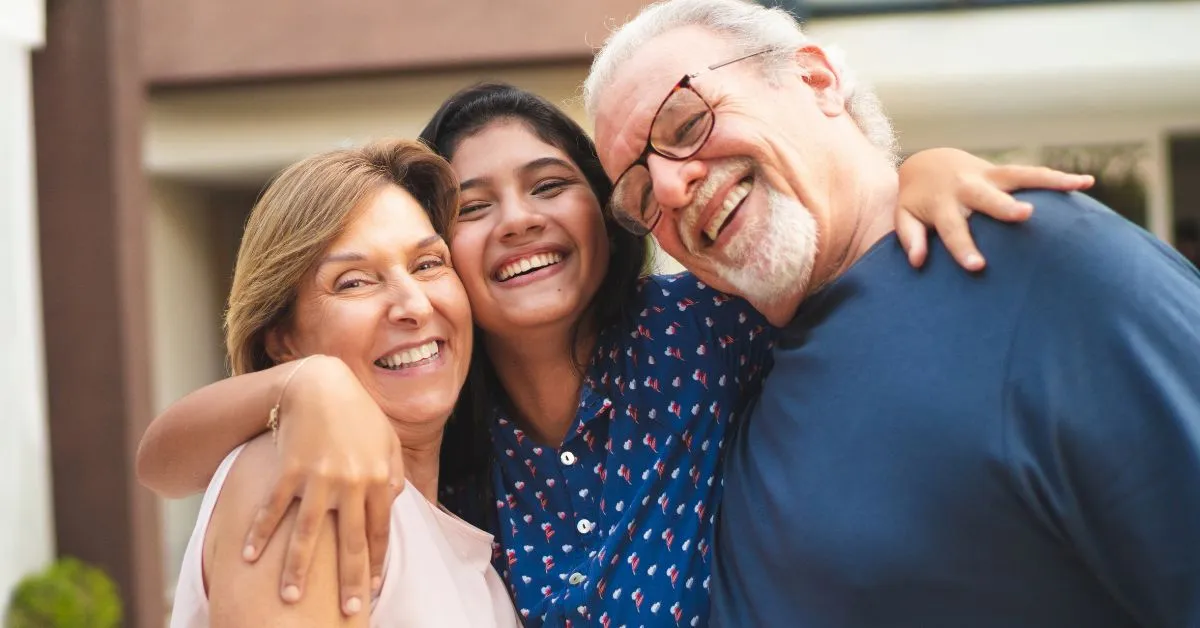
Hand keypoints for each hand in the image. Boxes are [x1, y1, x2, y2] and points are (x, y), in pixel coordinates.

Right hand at [241, 355, 401, 616]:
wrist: (319, 383)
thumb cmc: (357, 412)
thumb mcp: (386, 438)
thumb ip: (394, 471)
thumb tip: (397, 500)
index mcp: (378, 479)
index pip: (378, 533)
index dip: (376, 565)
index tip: (373, 592)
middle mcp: (351, 484)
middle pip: (350, 544)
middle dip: (349, 582)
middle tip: (347, 613)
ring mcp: (318, 479)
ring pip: (307, 535)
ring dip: (297, 570)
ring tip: (289, 600)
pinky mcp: (289, 470)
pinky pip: (273, 509)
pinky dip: (259, 533)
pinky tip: (247, 557)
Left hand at [895, 147, 1094, 269]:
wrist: (928, 164)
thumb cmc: (918, 201)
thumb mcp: (905, 218)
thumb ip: (910, 238)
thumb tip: (917, 261)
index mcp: (942, 204)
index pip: (953, 230)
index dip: (964, 248)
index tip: (977, 266)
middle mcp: (967, 188)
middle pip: (987, 198)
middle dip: (1005, 206)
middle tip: (1024, 215)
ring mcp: (988, 176)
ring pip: (1019, 177)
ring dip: (1047, 181)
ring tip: (1077, 185)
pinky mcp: (1004, 172)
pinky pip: (1033, 173)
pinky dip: (1058, 177)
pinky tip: (1086, 183)